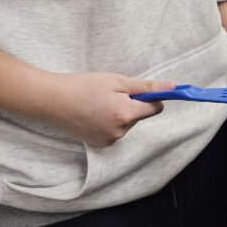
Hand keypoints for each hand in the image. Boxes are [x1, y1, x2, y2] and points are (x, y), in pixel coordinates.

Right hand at [43, 72, 174, 147]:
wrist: (53, 100)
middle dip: (132, 104)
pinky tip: (93, 114)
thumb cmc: (84, 85)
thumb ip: (147, 86)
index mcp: (126, 115)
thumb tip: (173, 87)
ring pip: (126, 124)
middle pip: (139, 116)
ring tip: (99, 103)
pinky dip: (109, 122)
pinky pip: (114, 131)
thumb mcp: (118, 81)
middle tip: (111, 93)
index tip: (143, 89)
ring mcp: (109, 141)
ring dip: (120, 113)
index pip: (155, 108)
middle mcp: (120, 132)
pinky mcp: (99, 145)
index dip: (151, 96)